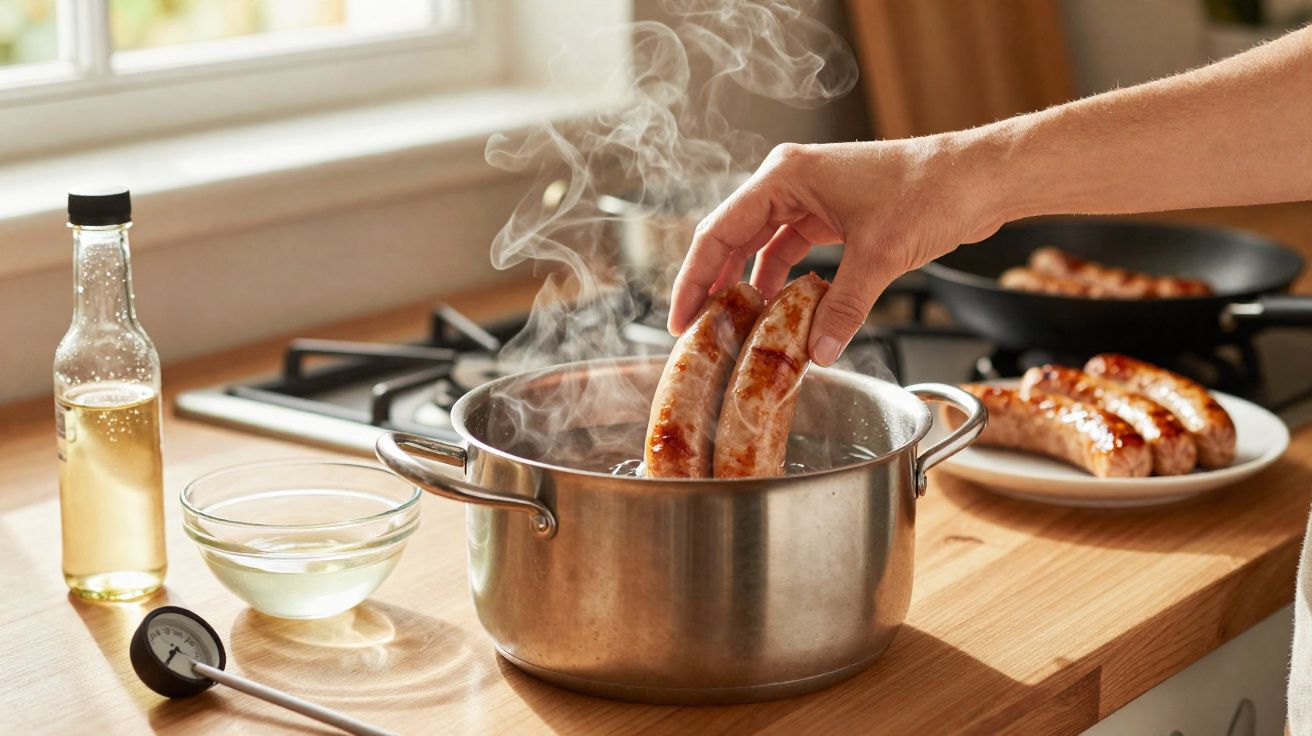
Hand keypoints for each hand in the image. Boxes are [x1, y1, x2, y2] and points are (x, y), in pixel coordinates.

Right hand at [667, 135, 1007, 364]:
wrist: (979, 177)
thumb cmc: (932, 189)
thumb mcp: (880, 255)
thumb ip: (843, 307)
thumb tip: (817, 352)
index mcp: (785, 176)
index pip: (719, 231)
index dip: (694, 278)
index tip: (680, 316)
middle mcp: (790, 181)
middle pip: (732, 239)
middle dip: (714, 286)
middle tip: (697, 331)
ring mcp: (810, 197)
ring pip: (760, 247)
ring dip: (748, 286)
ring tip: (733, 327)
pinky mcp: (832, 214)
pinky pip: (791, 251)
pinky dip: (782, 282)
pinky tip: (778, 312)